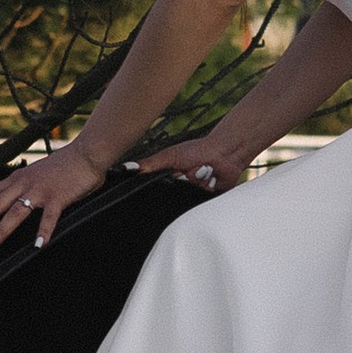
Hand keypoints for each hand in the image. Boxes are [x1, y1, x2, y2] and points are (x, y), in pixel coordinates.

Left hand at [0, 137, 113, 251]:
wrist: (86, 153)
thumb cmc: (65, 166)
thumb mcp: (38, 175)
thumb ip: (26, 187)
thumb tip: (18, 201)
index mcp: (18, 179)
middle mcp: (24, 184)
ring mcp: (40, 191)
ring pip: (16, 212)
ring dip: (2, 230)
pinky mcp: (58, 197)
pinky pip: (49, 218)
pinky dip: (43, 232)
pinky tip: (38, 246)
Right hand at [132, 131, 257, 196]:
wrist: (225, 153)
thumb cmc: (197, 150)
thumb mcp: (170, 155)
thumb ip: (150, 164)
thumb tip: (126, 168)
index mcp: (166, 179)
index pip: (155, 191)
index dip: (163, 184)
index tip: (173, 175)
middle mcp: (177, 189)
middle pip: (172, 196)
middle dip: (183, 181)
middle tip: (189, 169)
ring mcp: (191, 195)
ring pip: (188, 198)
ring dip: (197, 182)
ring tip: (203, 171)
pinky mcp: (204, 201)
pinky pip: (201, 202)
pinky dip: (207, 188)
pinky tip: (211, 179)